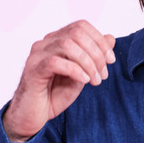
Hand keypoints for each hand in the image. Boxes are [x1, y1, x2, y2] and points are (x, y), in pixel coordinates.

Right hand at [2, 20, 115, 142]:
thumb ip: (94, 56)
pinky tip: (83, 80)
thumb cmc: (55, 94)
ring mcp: (37, 55)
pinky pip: (55, 62)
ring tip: (95, 80)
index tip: (111, 60)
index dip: (100, 40)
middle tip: (103, 74)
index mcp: (57, 40)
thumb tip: (110, 37)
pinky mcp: (32, 70)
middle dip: (96, 52)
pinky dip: (75, 70)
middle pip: (76, 33)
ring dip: (88, 63)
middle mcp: (45, 43)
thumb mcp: (83, 74)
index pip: (81, 26)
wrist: (33, 116)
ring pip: (67, 45)